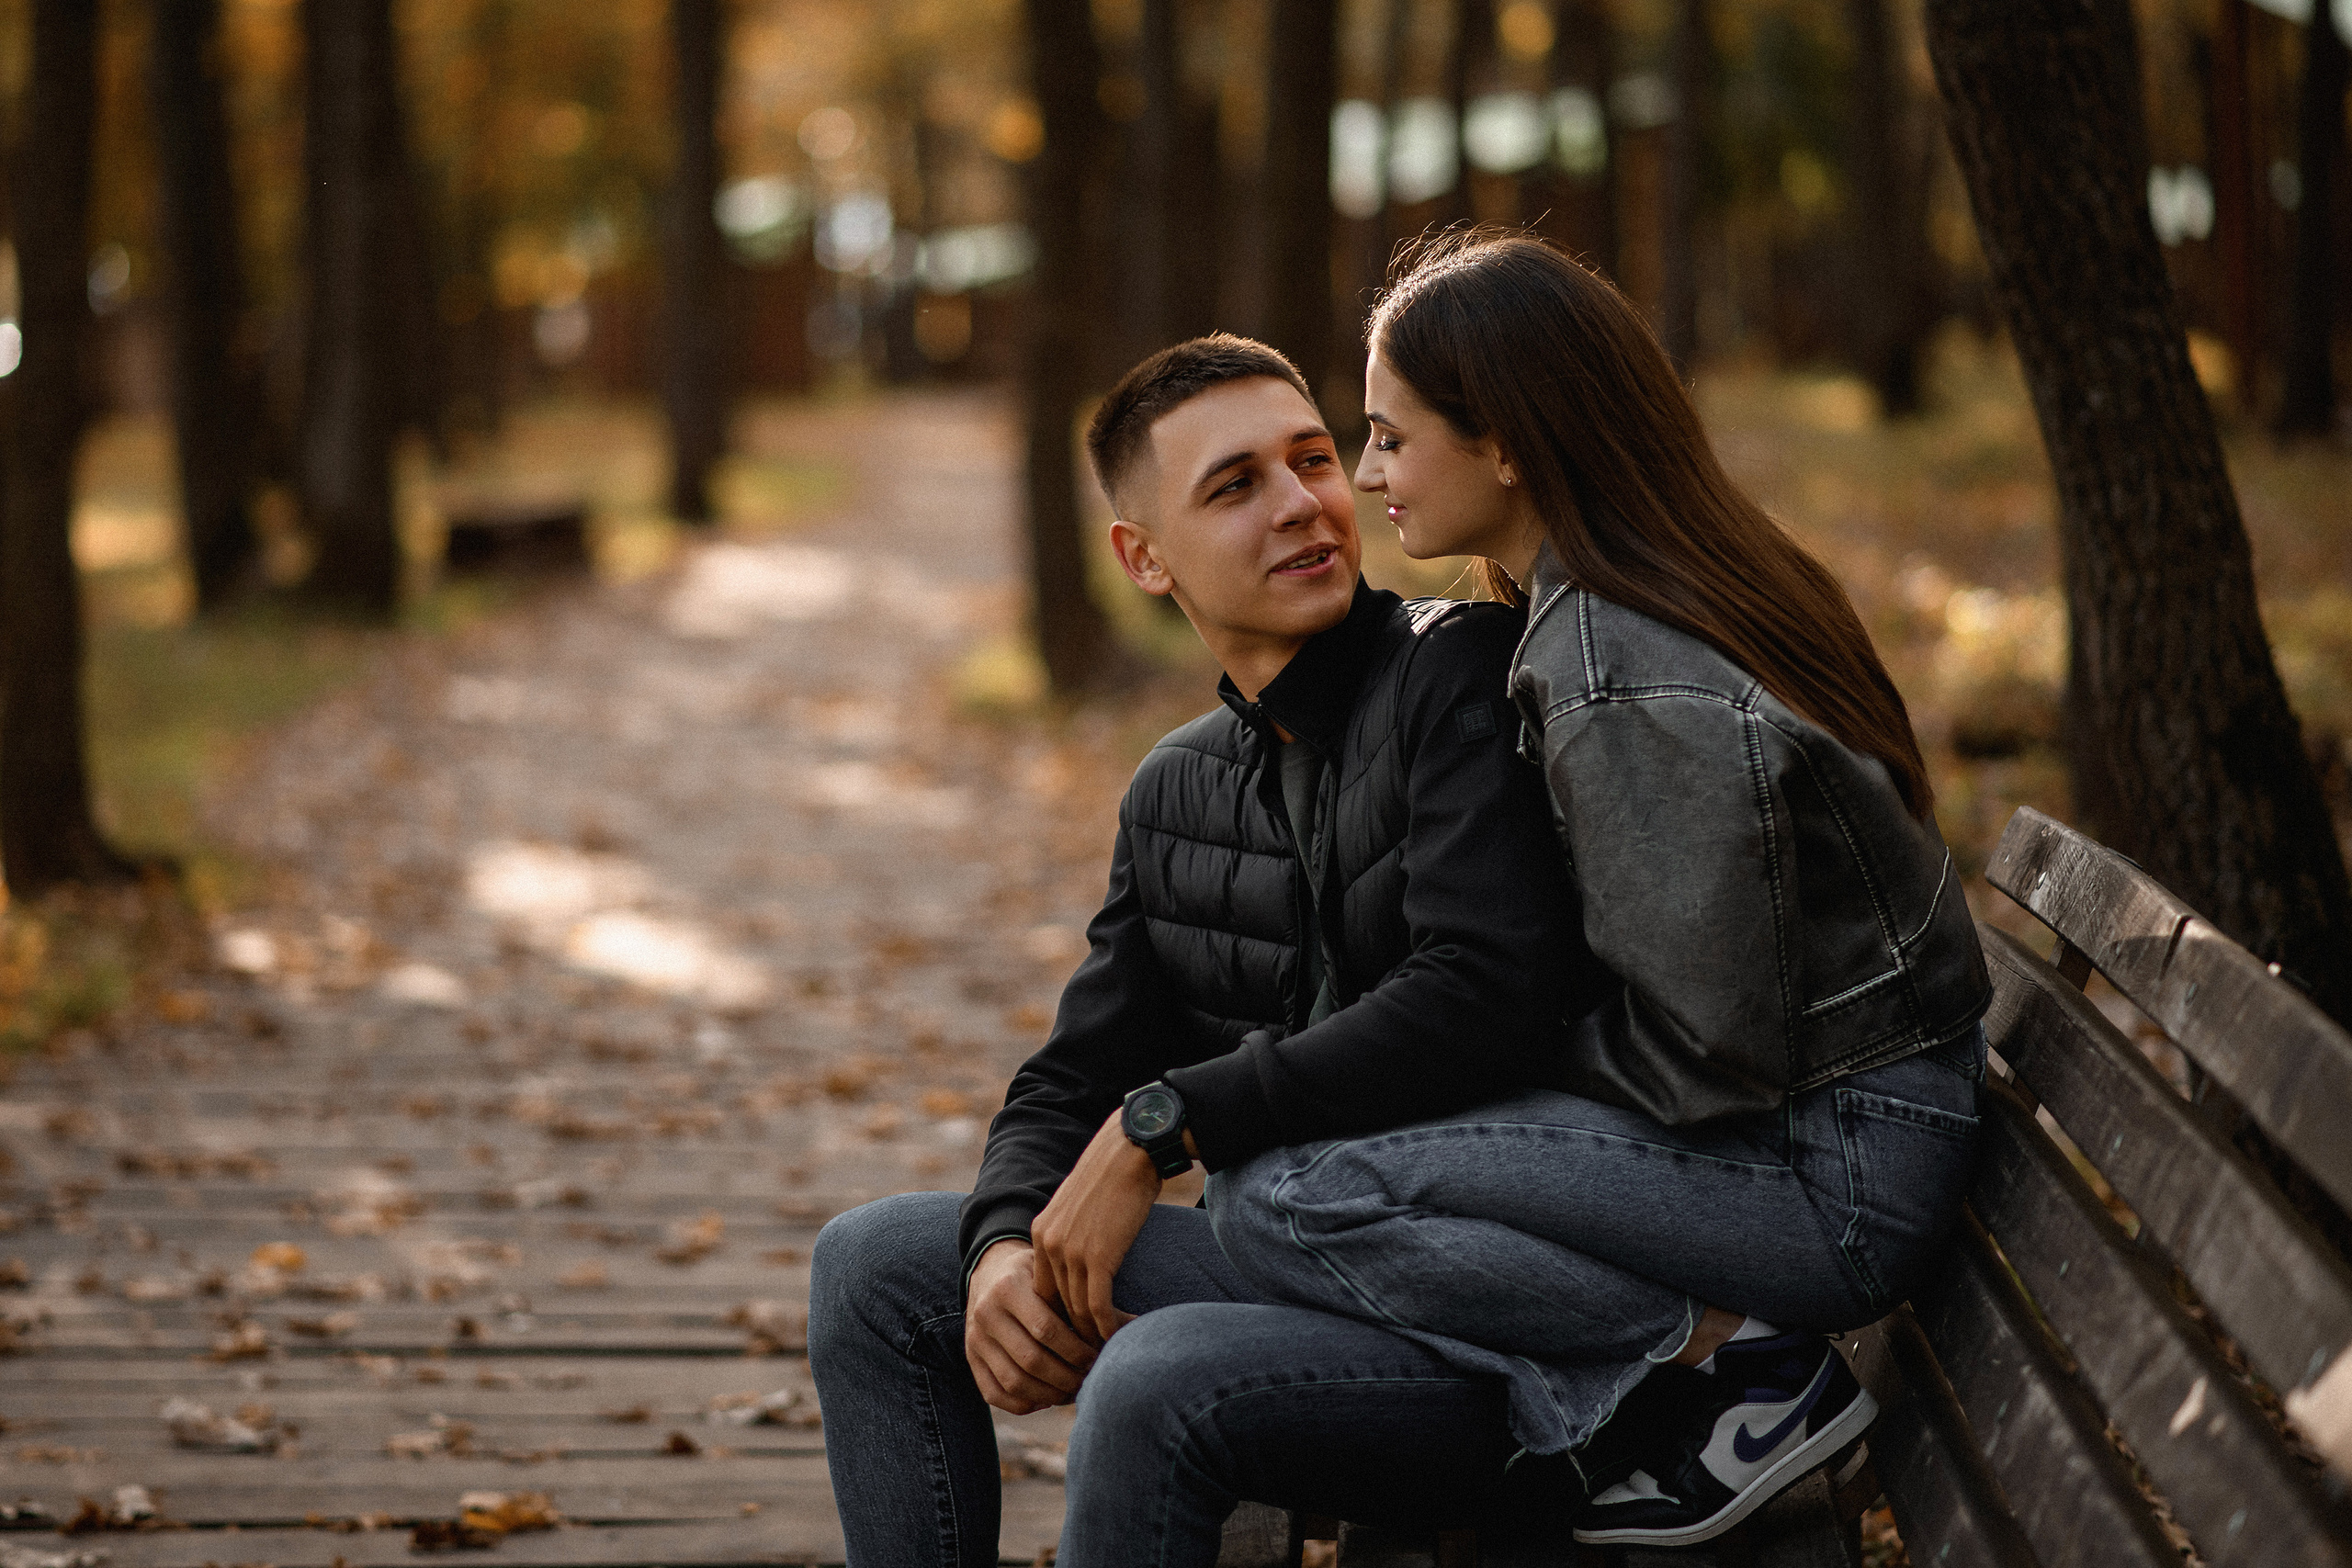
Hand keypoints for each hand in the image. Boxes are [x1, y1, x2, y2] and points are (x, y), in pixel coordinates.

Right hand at [964, 1239, 1097, 1413]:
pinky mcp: (970, 1360)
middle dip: (1066, 1377)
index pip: (1046, 1329)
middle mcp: (985, 1313)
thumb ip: (1088, 1301)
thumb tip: (1139, 1326)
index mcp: (1008, 1287)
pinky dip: (1025, 1404)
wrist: (990, 1272)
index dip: (1076, 1350)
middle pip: (1031, 1360)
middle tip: (1090, 1381)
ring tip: (1073, 1392)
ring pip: (1014, 1382)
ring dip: (1049, 1395)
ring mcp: (974, 1339)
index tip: (1098, 1357)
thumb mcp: (1057, 1277)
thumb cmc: (1038, 1276)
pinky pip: (995, 1394)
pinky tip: (1048, 1398)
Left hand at [1030, 1109, 1168, 1344]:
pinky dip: (1108, 1327)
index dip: (1060, 1316)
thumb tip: (1090, 1261)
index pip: (1043, 1291)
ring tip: (1111, 1350)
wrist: (1131, 1149)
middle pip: (1057, 1306)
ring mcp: (1069, 1252)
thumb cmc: (1115, 1174)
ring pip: (1077, 1311)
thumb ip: (1076, 1235)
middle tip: (1093, 1353)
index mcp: (1041, 1233)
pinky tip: (1123, 1334)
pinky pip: (1097, 1307)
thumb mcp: (1082, 1207)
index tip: (1079, 1333)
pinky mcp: (1096, 1257)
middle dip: (1074, 1333)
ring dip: (1094, 1335)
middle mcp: (1048, 1245)